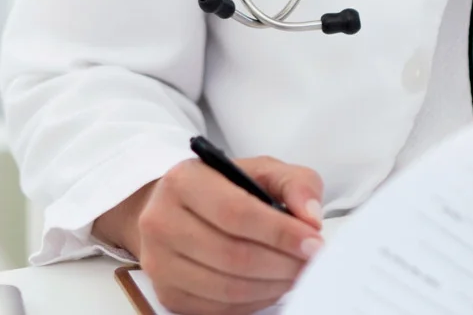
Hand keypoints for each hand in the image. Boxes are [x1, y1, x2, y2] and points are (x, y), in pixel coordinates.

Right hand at [93, 154, 323, 314]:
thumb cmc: (224, 188)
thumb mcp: (261, 171)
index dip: (280, 232)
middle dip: (282, 264)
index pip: (236, 212)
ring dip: (271, 286)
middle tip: (309, 262)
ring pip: (227, 288)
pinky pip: (218, 308)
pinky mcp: (167, 293)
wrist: (179, 209)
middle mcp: (161, 221)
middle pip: (233, 255)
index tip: (313, 242)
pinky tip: (269, 285)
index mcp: (183, 181)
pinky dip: (253, 302)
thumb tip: (310, 218)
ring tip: (293, 273)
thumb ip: (295, 184)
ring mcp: (159, 261)